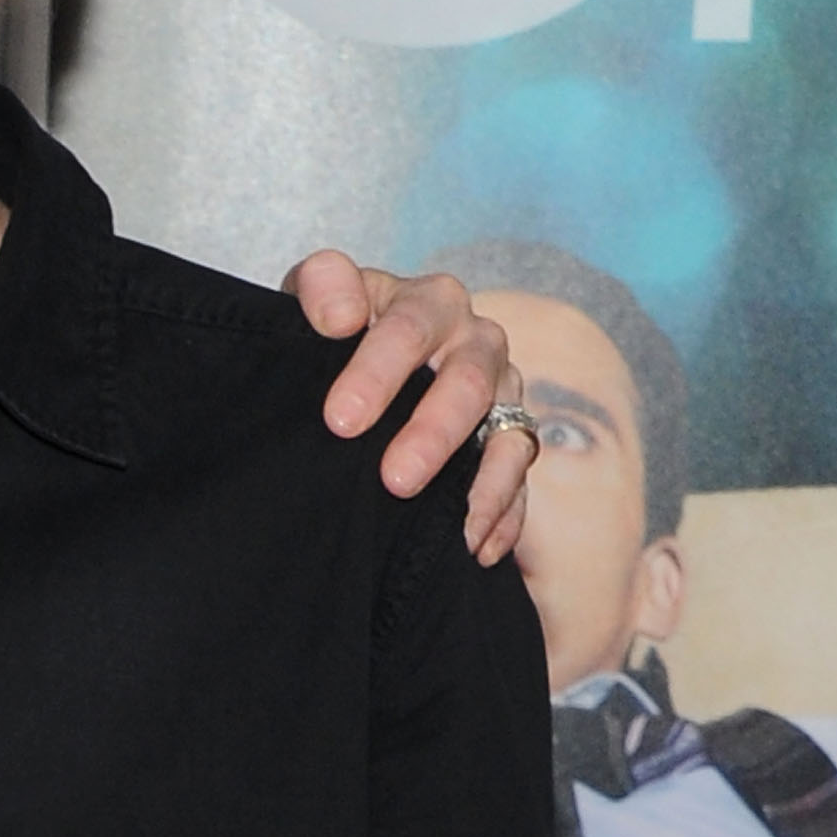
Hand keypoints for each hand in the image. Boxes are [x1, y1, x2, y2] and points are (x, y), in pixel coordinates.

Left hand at [283, 253, 531, 564]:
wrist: (362, 356)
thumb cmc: (334, 327)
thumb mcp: (315, 296)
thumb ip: (322, 286)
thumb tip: (338, 315)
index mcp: (428, 302)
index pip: (409, 328)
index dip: (376, 373)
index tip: (340, 421)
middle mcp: (476, 342)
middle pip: (469, 384)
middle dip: (433, 434)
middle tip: (394, 480)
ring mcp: (503, 392)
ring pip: (507, 435)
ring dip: (480, 483)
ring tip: (454, 527)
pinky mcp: (513, 437)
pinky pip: (521, 479)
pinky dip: (504, 515)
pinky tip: (479, 549)